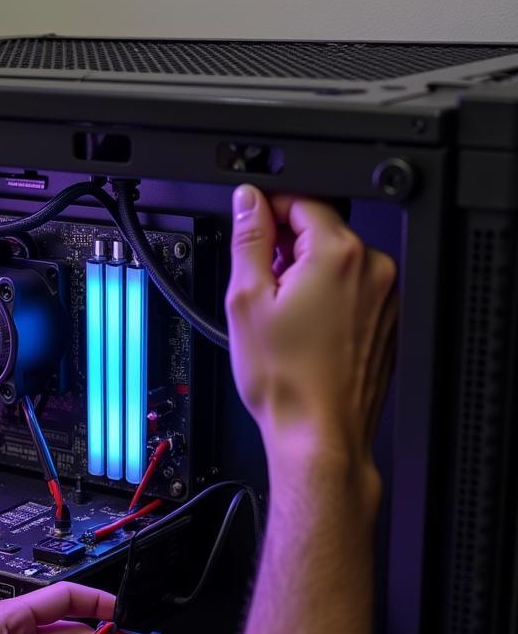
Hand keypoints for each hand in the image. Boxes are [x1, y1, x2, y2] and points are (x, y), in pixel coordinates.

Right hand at [225, 185, 397, 499]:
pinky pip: (351, 293)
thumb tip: (248, 202)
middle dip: (284, 251)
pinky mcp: (386, 322)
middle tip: (260, 288)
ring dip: (305, 277)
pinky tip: (304, 335)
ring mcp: (385, 297)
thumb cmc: (286, 381)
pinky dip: (326, 302)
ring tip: (281, 320)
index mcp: (338, 254)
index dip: (267, 212)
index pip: (301, 200)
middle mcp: (372, 269)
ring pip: (335, 264)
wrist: (318, 433)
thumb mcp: (246, 300)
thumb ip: (247, 239)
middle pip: (320, 232)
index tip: (250, 231)